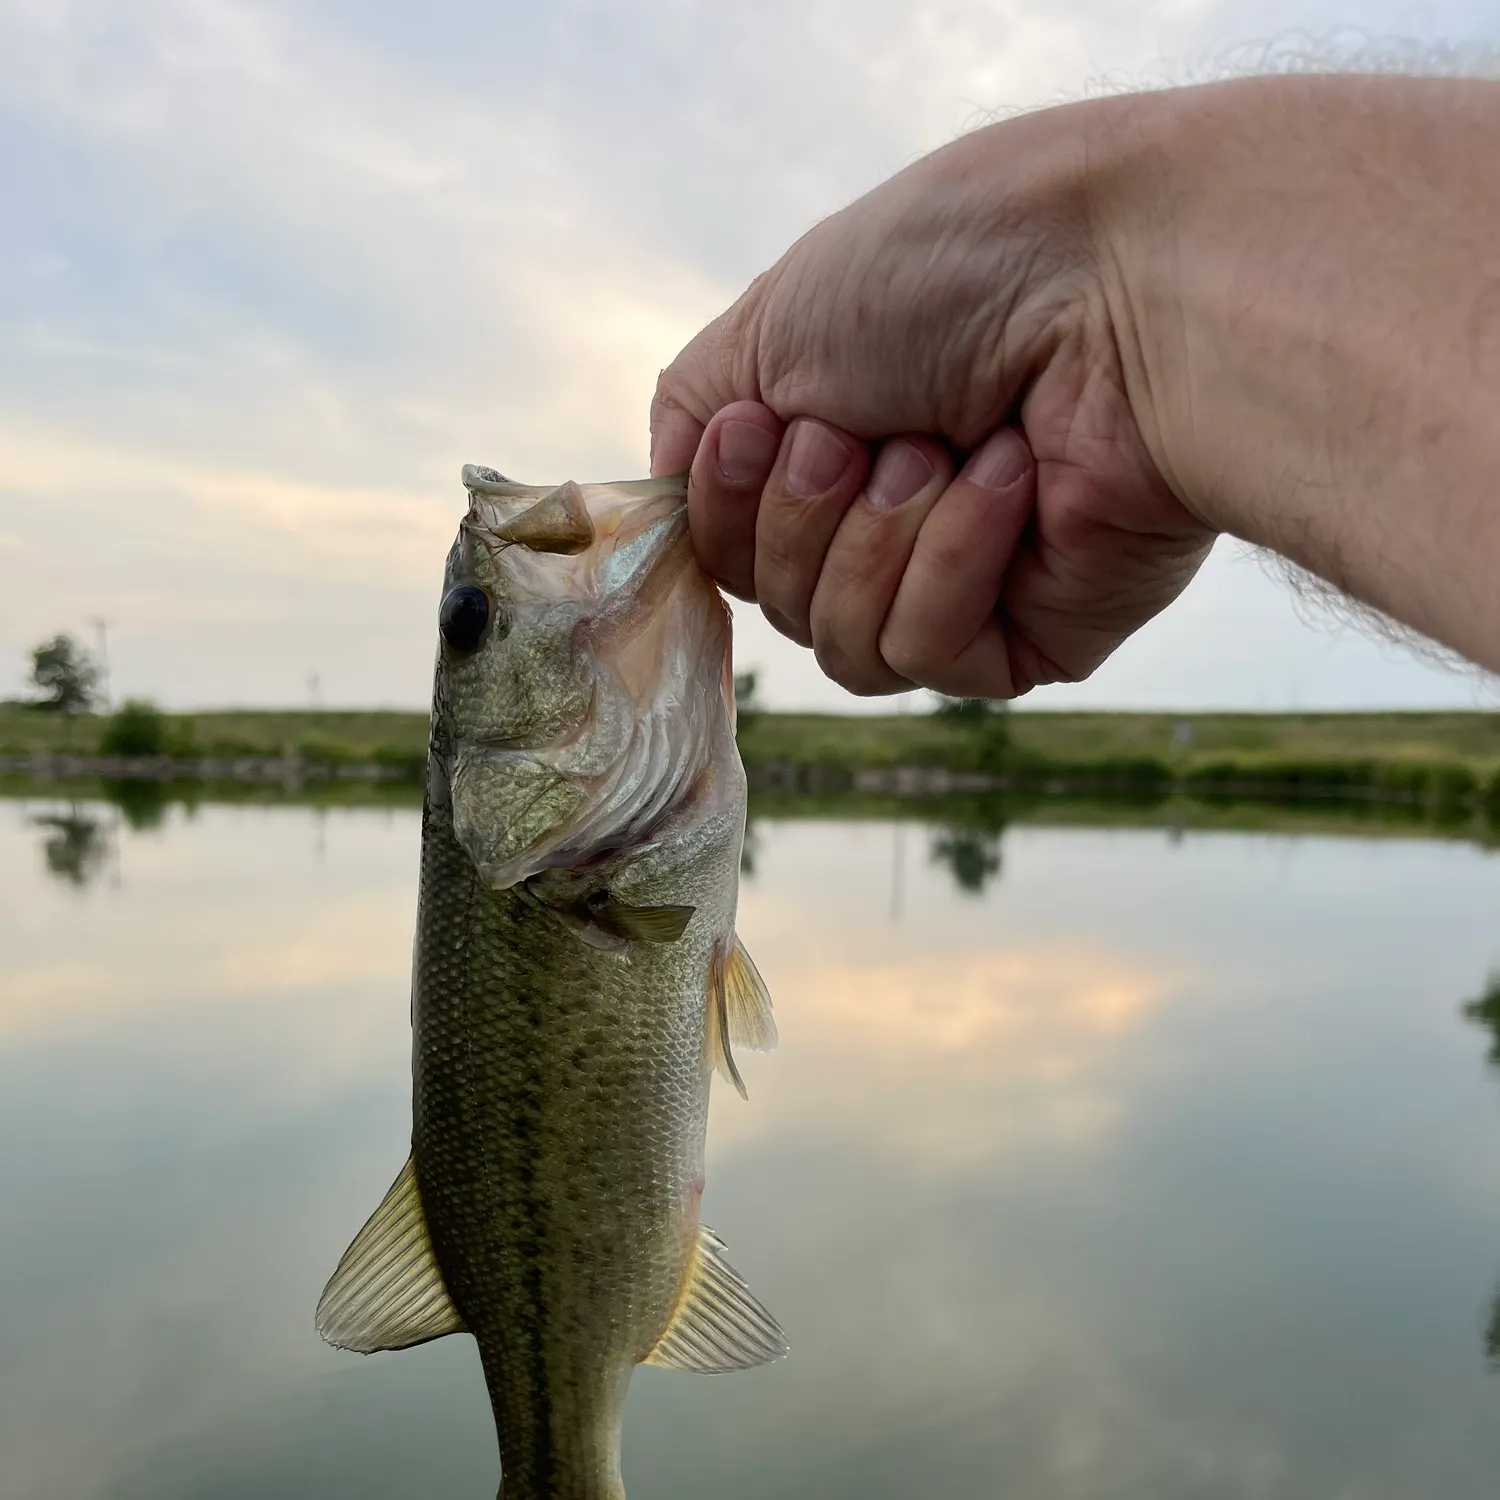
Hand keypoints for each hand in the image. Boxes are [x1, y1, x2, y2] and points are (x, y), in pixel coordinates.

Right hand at [650, 97, 1213, 697]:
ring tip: (940, 449)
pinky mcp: (1028, 638)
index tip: (761, 428)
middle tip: (862, 432)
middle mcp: (890, 526)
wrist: (1112, 285)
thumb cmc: (947, 274)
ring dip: (874, 537)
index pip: (730, 548)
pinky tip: (1005, 481)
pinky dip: (949, 560)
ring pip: (840, 648)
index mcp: (834, 453)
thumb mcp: (770, 320)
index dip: (726, 506)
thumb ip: (693, 413)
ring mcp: (961, 587)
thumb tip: (671, 496)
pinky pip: (927, 653)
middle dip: (804, 515)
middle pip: (774, 604)